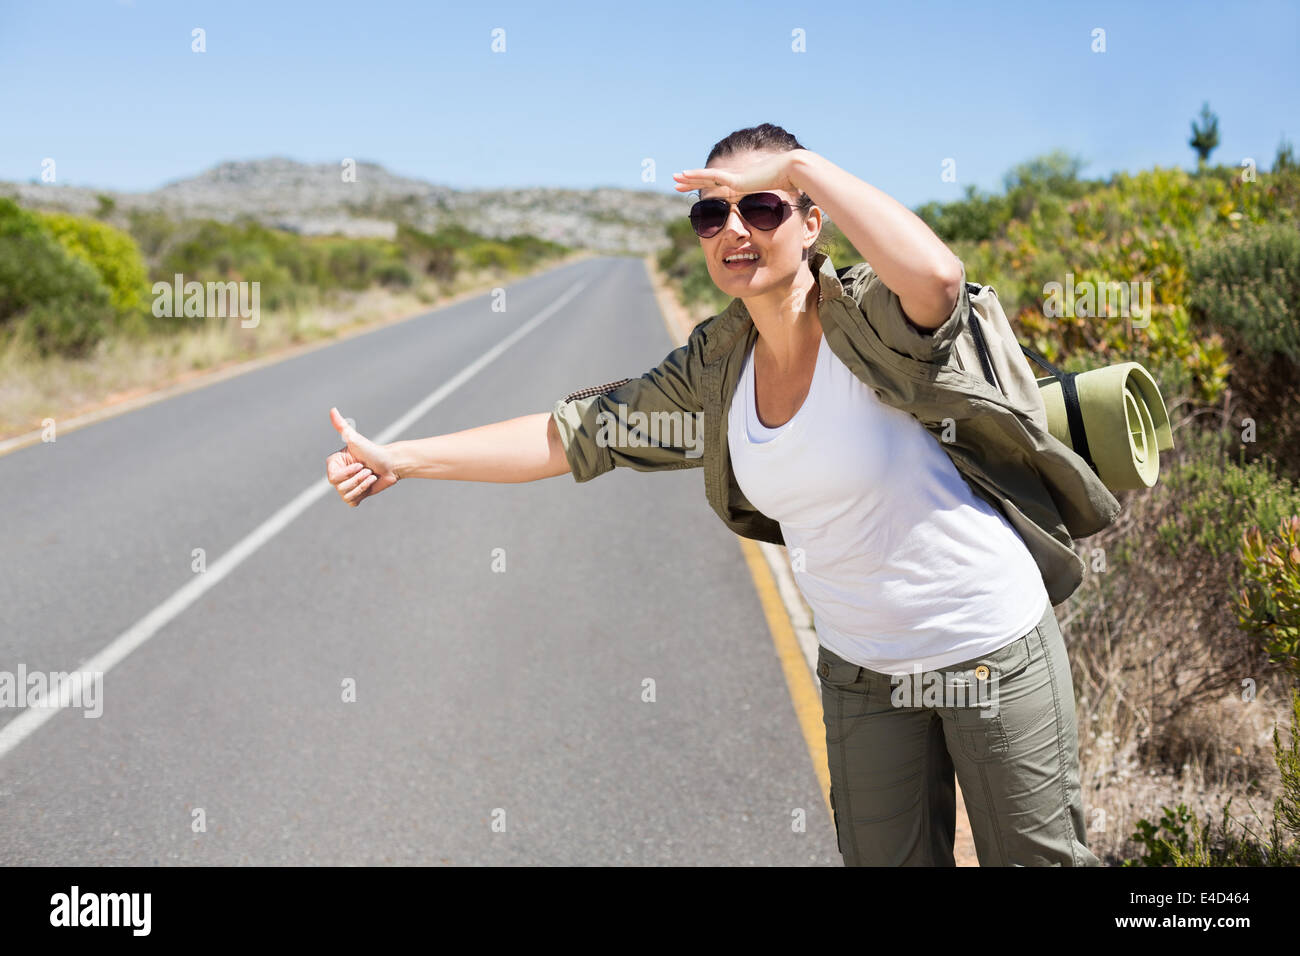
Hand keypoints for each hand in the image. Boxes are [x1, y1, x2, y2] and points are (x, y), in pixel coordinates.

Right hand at [326, 407, 399, 506]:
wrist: (391, 464)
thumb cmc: (373, 451)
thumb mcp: (356, 440)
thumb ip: (342, 426)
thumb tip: (332, 410)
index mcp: (334, 464)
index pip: (333, 478)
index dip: (348, 473)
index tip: (360, 464)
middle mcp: (337, 475)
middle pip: (340, 488)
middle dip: (358, 479)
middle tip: (368, 470)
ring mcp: (346, 486)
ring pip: (347, 495)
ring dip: (363, 485)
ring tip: (370, 475)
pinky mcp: (355, 495)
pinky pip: (352, 502)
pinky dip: (362, 494)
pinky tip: (369, 485)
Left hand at [672, 149, 805, 196]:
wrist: (793, 172)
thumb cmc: (790, 184)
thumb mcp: (778, 200)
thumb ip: (774, 207)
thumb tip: (780, 215)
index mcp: (744, 184)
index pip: (720, 186)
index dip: (706, 186)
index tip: (696, 190)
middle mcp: (736, 178)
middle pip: (708, 180)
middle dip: (692, 182)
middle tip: (677, 182)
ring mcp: (734, 177)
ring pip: (705, 177)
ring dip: (688, 178)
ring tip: (674, 178)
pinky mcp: (734, 178)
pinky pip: (710, 177)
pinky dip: (696, 176)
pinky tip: (683, 175)